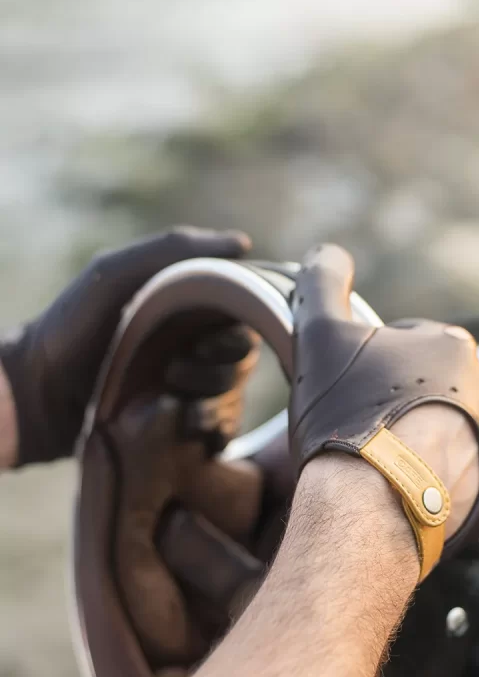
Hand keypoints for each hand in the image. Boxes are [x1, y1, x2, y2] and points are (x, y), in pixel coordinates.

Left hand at [0, 227, 249, 466]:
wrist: (36, 391)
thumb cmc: (72, 325)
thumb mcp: (116, 274)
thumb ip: (174, 249)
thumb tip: (244, 244)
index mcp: (190, 310)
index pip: (244, 316)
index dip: (235, 331)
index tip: (204, 342)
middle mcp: (197, 349)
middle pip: (243, 360)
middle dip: (219, 369)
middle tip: (176, 371)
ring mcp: (191, 391)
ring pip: (234, 397)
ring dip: (211, 401)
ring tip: (168, 399)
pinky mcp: (183, 429)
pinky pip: (223, 432)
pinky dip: (213, 429)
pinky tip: (183, 425)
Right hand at [289, 244, 478, 574]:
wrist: (371, 502)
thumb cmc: (346, 414)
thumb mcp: (320, 335)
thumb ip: (324, 283)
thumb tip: (329, 251)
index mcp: (451, 346)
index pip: (411, 351)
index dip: (377, 373)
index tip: (357, 400)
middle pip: (440, 395)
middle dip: (412, 409)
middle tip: (375, 437)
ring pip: (465, 437)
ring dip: (438, 447)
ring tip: (400, 473)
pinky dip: (460, 487)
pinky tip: (426, 496)